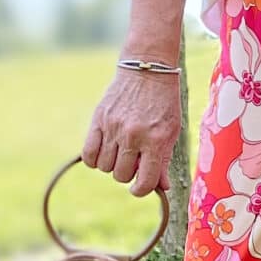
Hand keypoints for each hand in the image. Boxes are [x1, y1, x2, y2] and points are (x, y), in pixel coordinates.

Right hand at [82, 64, 183, 196]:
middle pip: (121, 176)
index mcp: (155, 140)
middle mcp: (133, 135)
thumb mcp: (171, 130)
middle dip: (127, 174)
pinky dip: (94, 159)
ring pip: (104, 167)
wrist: (147, 70)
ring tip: (121, 151)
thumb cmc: (164, 102)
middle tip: (133, 159)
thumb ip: (164, 160)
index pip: (144, 182)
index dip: (141, 190)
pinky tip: (104, 151)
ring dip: (112, 165)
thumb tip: (162, 187)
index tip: (139, 187)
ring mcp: (113, 127)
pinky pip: (88, 153)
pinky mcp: (98, 119)